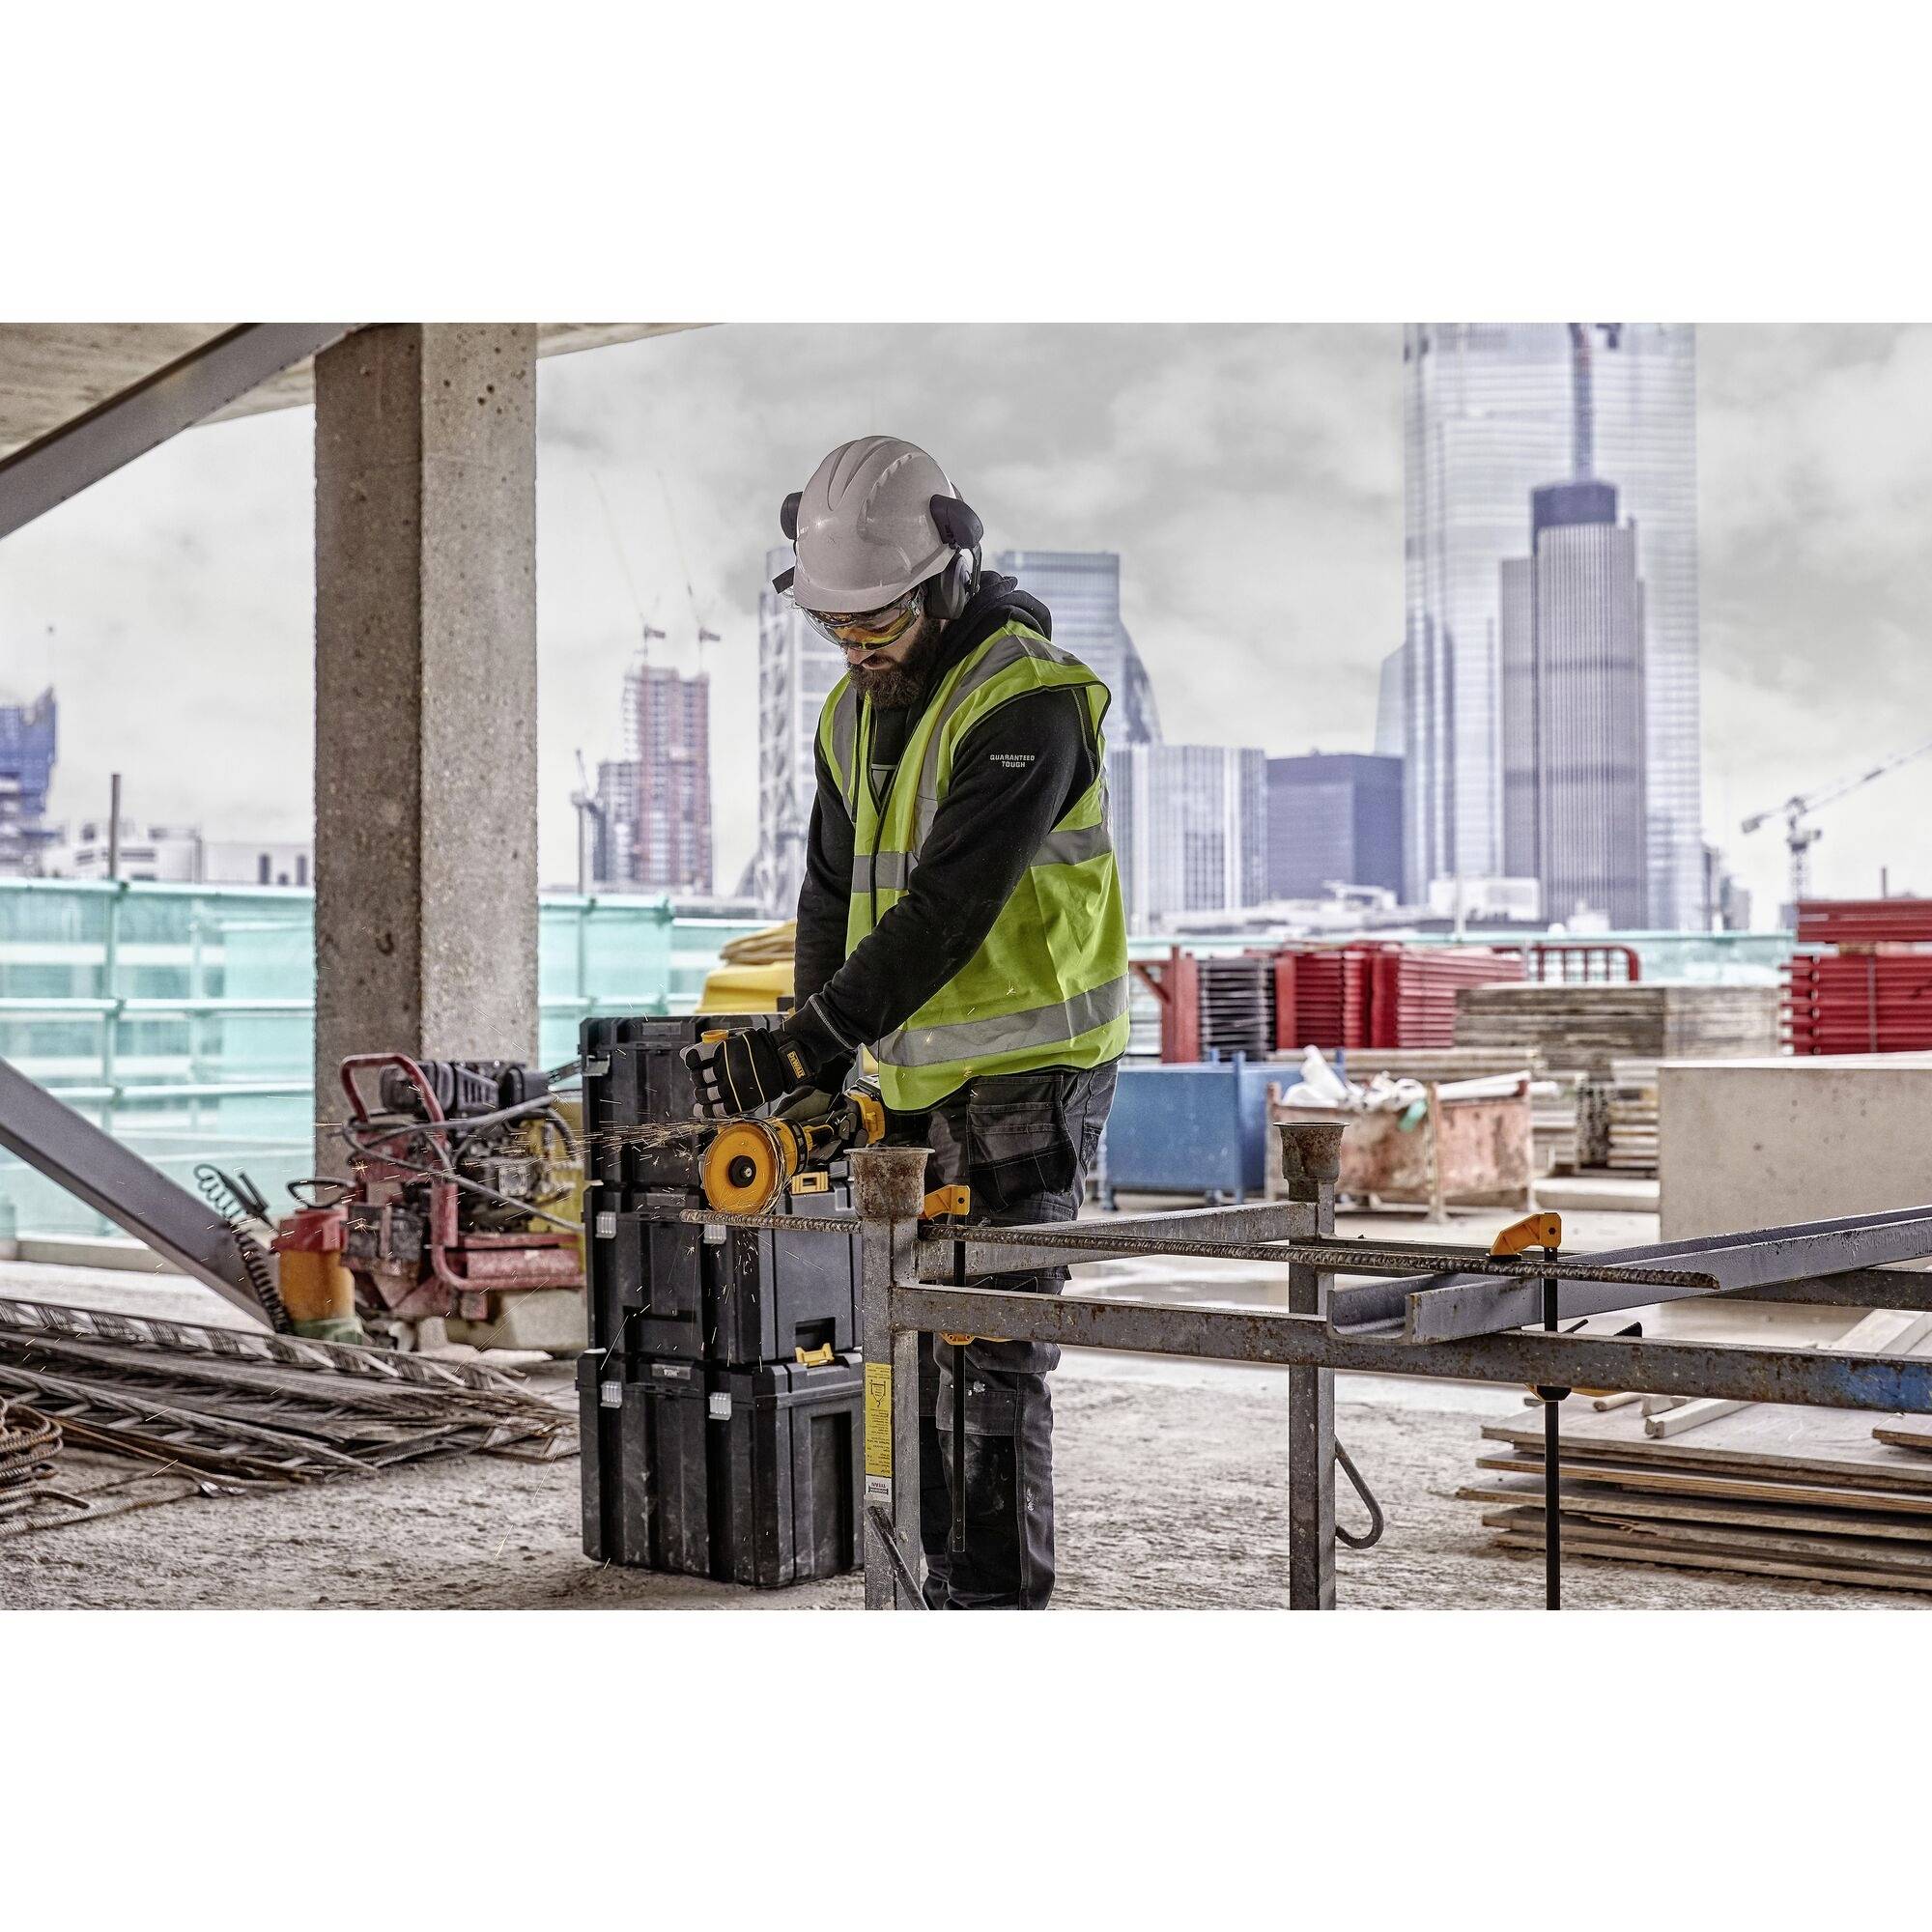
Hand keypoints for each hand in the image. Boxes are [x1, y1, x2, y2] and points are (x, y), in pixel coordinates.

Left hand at [681, 1027, 812, 1118]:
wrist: (782, 1061)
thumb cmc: (759, 1047)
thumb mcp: (737, 1037)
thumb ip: (711, 1044)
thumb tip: (684, 1054)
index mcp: (723, 1050)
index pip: (694, 1058)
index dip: (691, 1060)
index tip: (694, 1063)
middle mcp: (725, 1069)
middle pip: (698, 1078)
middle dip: (697, 1079)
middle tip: (701, 1079)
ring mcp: (732, 1087)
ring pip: (705, 1095)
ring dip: (701, 1095)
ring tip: (703, 1094)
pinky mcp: (740, 1102)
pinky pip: (717, 1110)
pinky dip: (707, 1111)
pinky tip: (701, 1111)